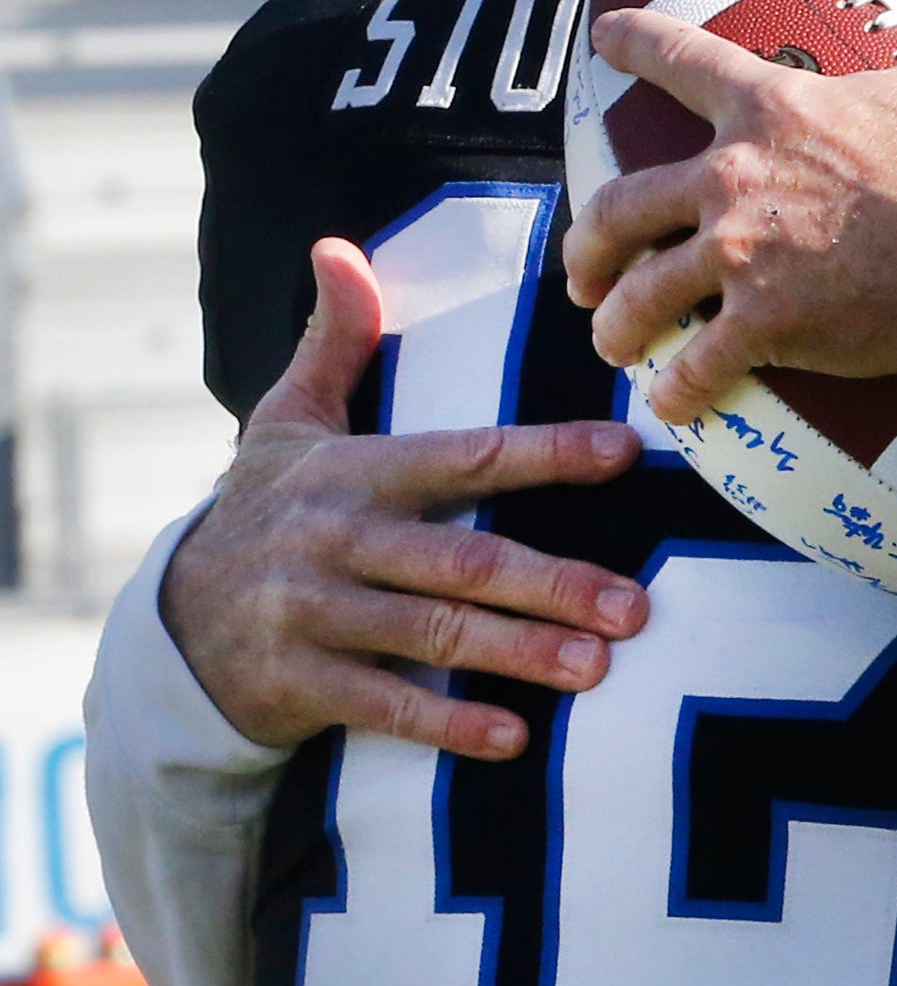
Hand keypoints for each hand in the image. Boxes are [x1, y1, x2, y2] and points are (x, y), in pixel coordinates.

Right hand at [159, 238, 646, 758]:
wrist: (171, 624)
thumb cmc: (262, 513)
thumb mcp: (286, 424)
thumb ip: (333, 342)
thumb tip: (338, 246)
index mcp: (351, 472)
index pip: (465, 456)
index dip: (545, 452)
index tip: (624, 451)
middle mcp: (334, 540)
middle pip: (462, 560)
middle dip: (553, 583)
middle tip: (636, 607)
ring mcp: (314, 614)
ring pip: (433, 633)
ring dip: (520, 652)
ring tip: (599, 667)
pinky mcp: (299, 682)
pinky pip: (384, 704)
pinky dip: (449, 725)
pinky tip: (516, 739)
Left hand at [564, 3, 896, 422]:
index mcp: (775, 106)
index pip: (681, 59)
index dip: (633, 44)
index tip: (601, 43)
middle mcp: (735, 177)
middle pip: (623, 205)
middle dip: (590, 242)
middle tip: (586, 267)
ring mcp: (743, 255)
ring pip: (643, 292)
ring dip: (617, 321)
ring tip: (613, 342)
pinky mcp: (766, 324)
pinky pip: (698, 363)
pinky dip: (676, 388)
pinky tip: (669, 403)